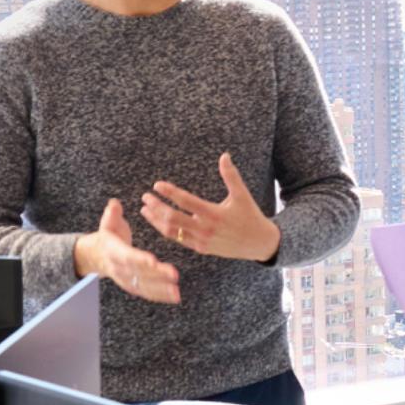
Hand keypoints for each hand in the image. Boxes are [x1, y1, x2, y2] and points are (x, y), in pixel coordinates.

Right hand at [75, 199, 182, 302]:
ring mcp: (126, 279)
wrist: (96, 255)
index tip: (153, 261)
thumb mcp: (108, 222)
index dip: (140, 259)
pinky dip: (160, 296)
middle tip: (174, 276)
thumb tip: (114, 204)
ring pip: (144, 286)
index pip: (128, 256)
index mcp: (114, 251)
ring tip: (176, 292)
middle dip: (157, 276)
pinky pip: (147, 292)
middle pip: (139, 273)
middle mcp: (120, 268)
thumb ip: (112, 213)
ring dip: (161, 290)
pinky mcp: (133, 286)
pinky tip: (175, 297)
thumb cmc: (109, 235)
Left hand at [142, 153, 284, 263]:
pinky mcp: (201, 248)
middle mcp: (205, 228)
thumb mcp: (242, 195)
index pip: (186, 201)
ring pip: (172, 232)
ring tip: (145, 210)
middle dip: (157, 207)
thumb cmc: (250, 216)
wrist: (259, 244)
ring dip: (156, 221)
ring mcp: (202, 240)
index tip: (157, 185)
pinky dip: (166, 230)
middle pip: (173, 218)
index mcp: (214, 213)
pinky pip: (179, 240)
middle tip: (145, 197)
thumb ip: (231, 176)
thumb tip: (224, 155)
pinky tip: (159, 222)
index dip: (170, 193)